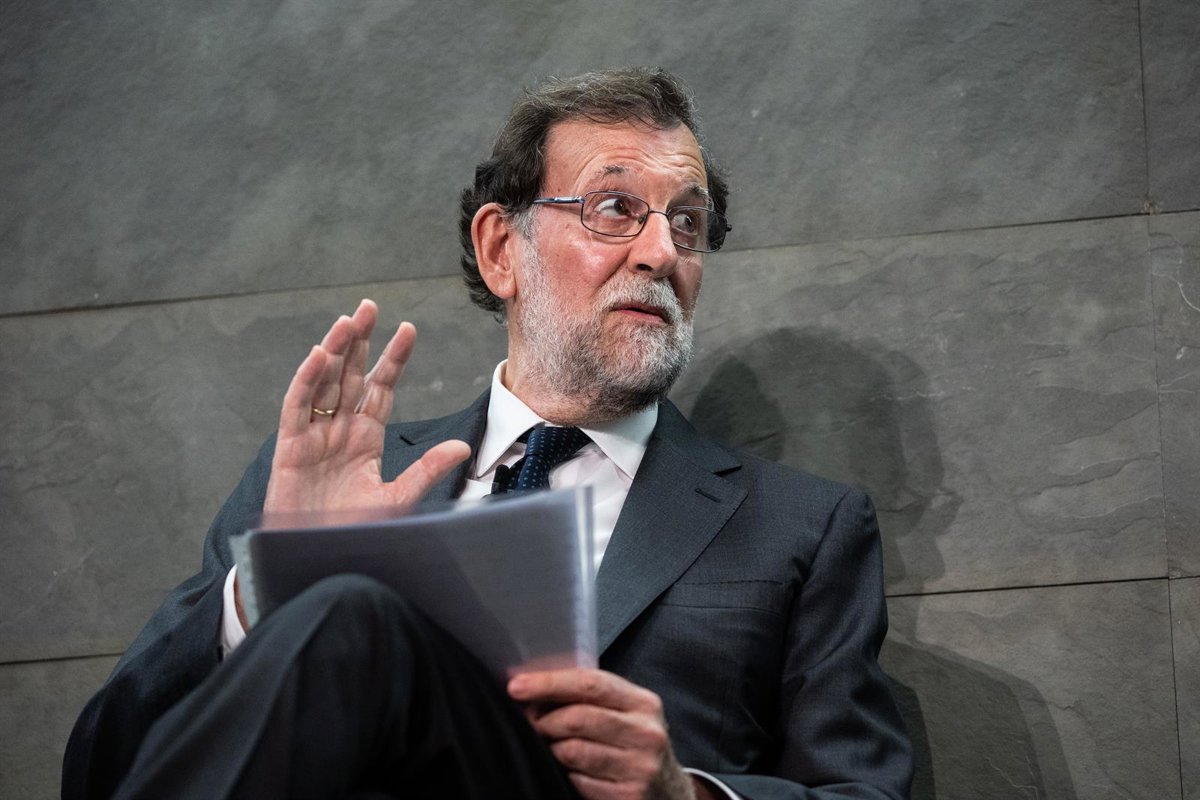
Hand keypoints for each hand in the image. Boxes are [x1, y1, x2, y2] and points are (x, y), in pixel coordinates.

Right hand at [263, 299, 470, 514]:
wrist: (320, 557)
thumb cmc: (354, 530)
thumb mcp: (397, 498)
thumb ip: (425, 470)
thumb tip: (461, 447)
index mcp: (366, 439)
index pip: (380, 389)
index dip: (392, 360)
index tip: (408, 329)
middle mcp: (340, 431)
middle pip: (350, 376)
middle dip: (361, 342)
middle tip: (370, 307)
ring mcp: (314, 436)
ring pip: (324, 383)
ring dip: (335, 351)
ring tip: (349, 320)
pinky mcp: (290, 448)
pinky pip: (297, 406)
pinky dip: (307, 380)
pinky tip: (321, 354)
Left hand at [507, 668, 705, 799]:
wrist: (669, 794)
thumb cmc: (635, 745)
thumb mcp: (627, 714)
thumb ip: (591, 698)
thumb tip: (535, 689)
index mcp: (644, 703)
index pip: (591, 683)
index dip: (550, 683)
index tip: (516, 686)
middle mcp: (646, 733)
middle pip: (577, 718)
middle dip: (543, 721)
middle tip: (528, 723)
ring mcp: (639, 768)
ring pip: (572, 752)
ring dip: (550, 749)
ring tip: (549, 747)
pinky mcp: (628, 797)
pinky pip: (578, 782)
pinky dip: (566, 775)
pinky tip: (568, 772)